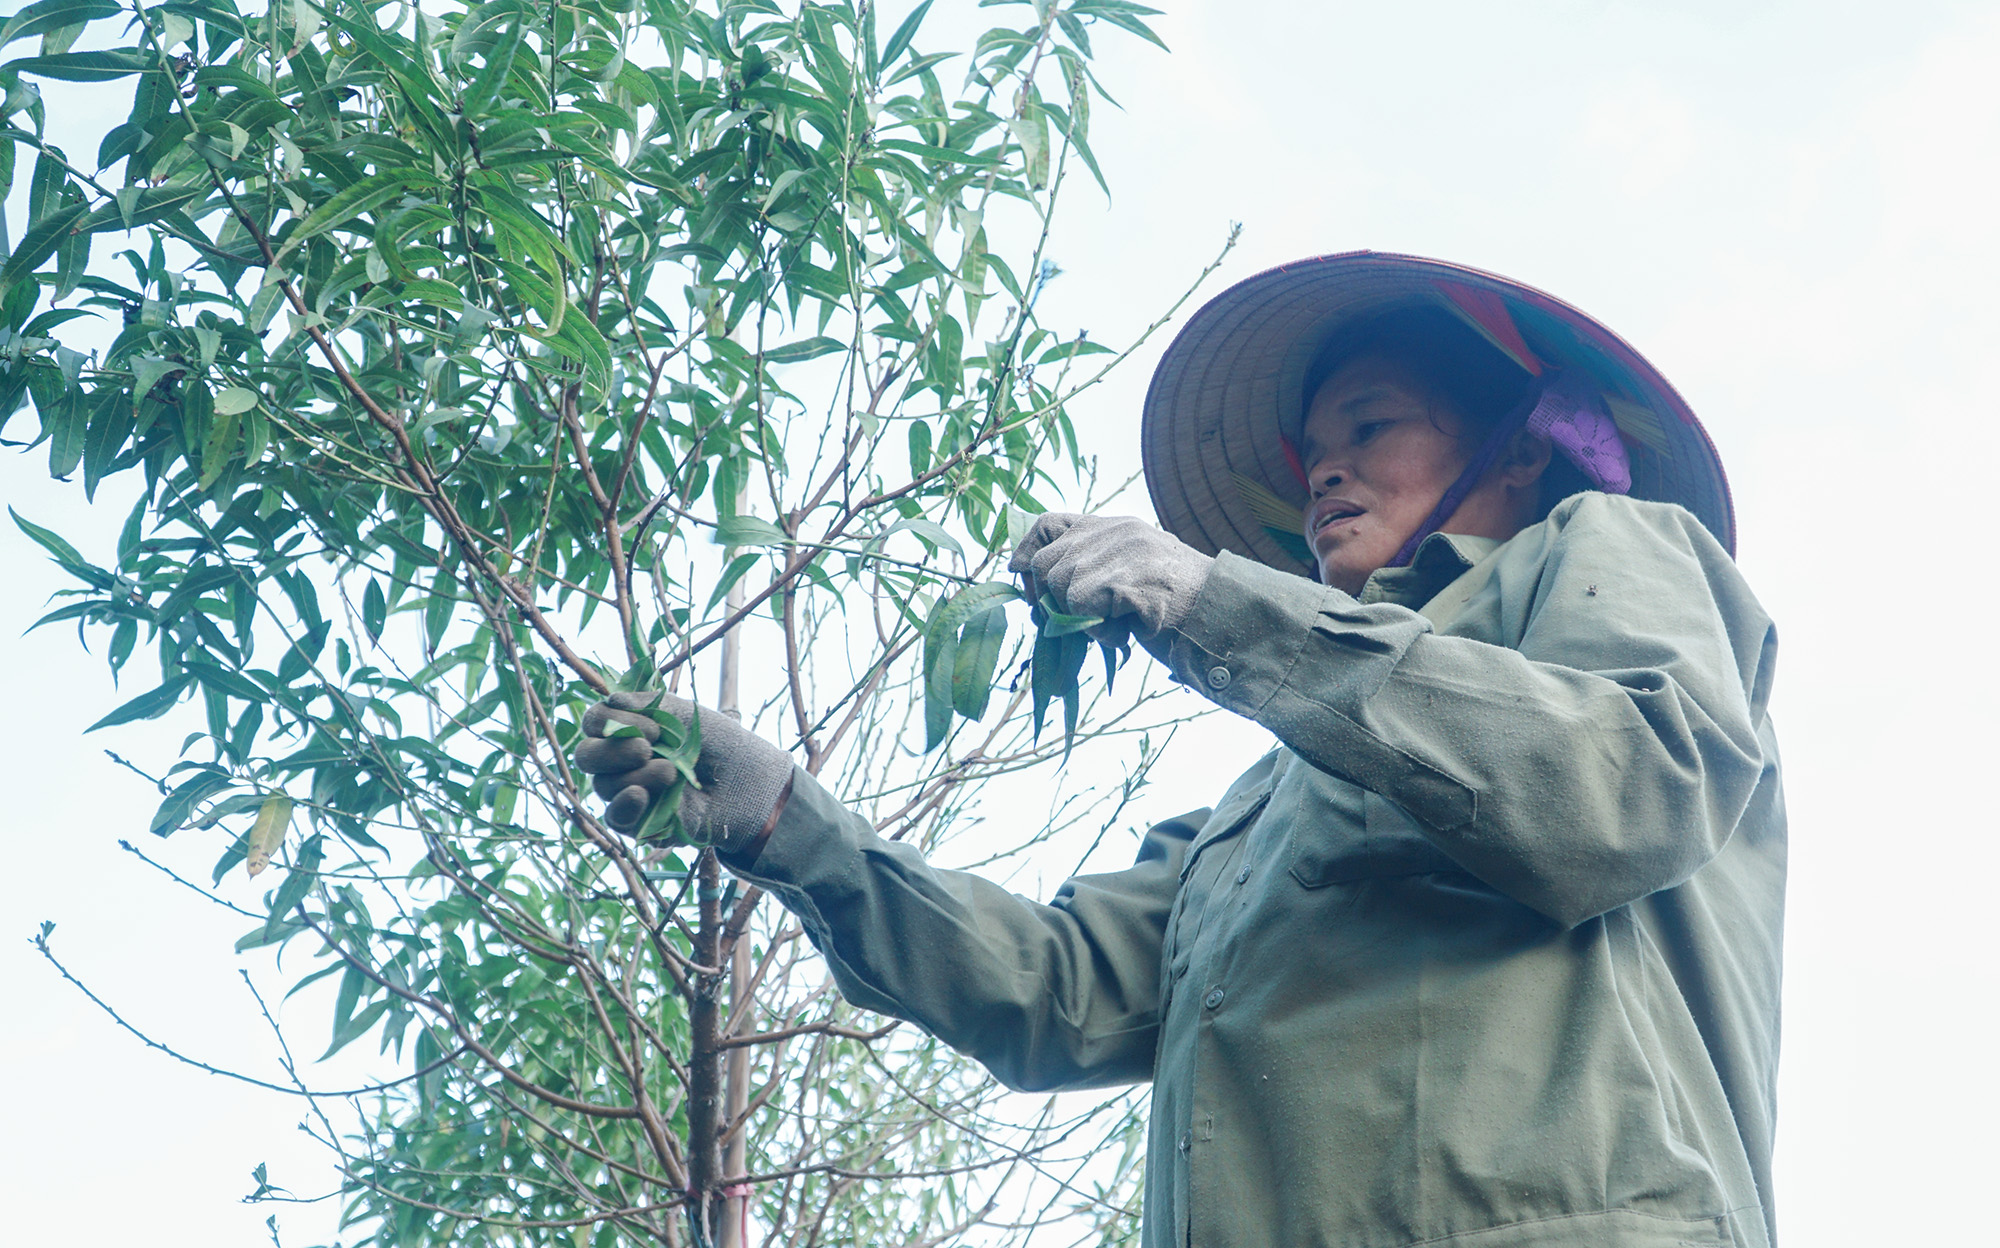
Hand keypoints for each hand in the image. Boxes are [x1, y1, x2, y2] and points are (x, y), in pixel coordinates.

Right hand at [574, 691, 793, 851]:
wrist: (754, 784)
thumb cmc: (724, 745)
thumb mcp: (685, 715)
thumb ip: (647, 704)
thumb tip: (609, 700)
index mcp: (632, 731)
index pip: (595, 723)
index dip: (607, 721)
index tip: (652, 725)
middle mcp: (624, 762)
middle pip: (587, 756)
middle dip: (611, 751)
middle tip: (648, 748)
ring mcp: (631, 793)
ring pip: (602, 786)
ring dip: (634, 775)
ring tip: (670, 774)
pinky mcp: (642, 823)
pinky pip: (614, 817)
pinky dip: (624, 804)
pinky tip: (640, 795)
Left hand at [1007, 513, 1211, 652]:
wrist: (1222, 616)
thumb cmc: (1175, 606)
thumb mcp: (1126, 573)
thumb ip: (1089, 567)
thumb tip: (1030, 580)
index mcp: (1112, 526)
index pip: (1048, 523)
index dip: (1026, 551)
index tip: (1021, 576)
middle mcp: (1114, 531)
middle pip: (1046, 564)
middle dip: (1051, 601)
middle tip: (1082, 623)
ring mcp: (1123, 552)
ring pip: (1061, 588)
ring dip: (1083, 621)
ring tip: (1117, 626)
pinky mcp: (1128, 578)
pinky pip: (1082, 608)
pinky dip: (1099, 633)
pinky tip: (1126, 634)